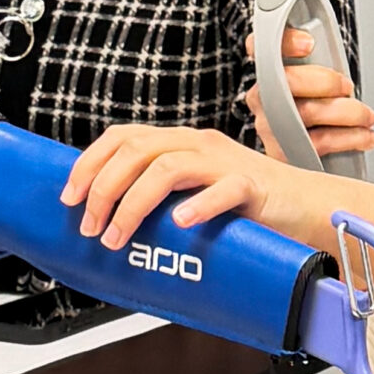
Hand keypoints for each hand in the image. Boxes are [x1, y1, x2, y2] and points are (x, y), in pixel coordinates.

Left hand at [61, 124, 298, 251]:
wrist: (305, 207)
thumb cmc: (247, 205)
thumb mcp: (194, 192)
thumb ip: (159, 195)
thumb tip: (108, 219)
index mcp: (180, 141)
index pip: (122, 137)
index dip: (89, 163)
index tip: (69, 196)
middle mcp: (199, 144)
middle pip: (137, 150)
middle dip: (104, 188)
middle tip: (91, 226)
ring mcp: (226, 162)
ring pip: (167, 168)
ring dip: (133, 204)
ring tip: (118, 236)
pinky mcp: (253, 186)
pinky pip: (222, 189)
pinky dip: (197, 205)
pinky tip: (180, 222)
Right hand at [243, 25, 373, 160]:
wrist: (305, 162)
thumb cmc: (319, 115)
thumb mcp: (317, 83)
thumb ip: (320, 64)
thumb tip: (338, 54)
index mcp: (268, 72)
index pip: (261, 46)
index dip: (284, 42)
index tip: (310, 43)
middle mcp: (262, 98)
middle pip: (288, 80)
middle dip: (327, 81)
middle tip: (348, 87)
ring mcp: (269, 127)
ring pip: (308, 111)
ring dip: (349, 111)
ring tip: (368, 116)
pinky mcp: (283, 154)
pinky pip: (320, 141)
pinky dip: (352, 137)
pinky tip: (368, 136)